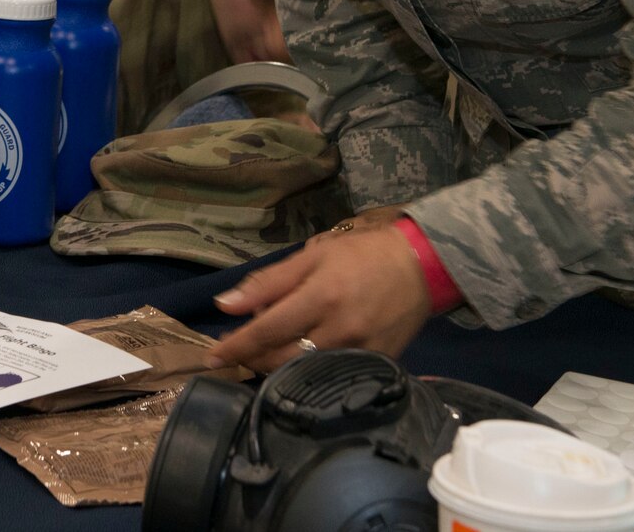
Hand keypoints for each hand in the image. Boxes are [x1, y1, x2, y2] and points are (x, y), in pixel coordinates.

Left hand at [205, 225, 431, 374]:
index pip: (267, 330)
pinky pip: (334, 376)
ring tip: (264, 354)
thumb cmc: (361, 255)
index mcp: (320, 297)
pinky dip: (310, 372)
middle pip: (283, 358)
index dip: (237, 346)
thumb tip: (225, 305)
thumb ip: (268, 283)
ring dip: (277, 367)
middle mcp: (339, 329)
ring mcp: (360, 351)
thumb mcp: (312, 257)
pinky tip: (300, 360)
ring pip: (306, 372)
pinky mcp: (376, 364)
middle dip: (254, 358)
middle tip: (238, 351)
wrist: (421, 266)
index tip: (212, 356)